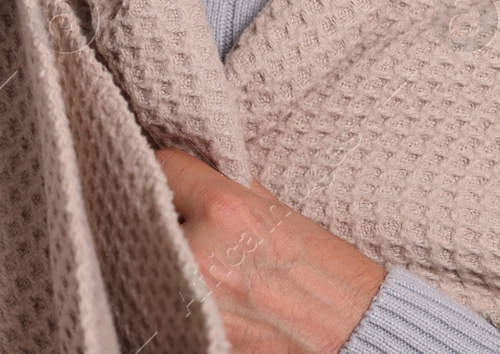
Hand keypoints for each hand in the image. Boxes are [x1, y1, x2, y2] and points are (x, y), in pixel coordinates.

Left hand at [156, 148, 386, 352]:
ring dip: (165, 253)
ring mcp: (190, 299)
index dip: (174, 170)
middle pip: (148, 213)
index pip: (165, 166)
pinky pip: (161, 298)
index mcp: (226, 211)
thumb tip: (197, 171)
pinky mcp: (190, 332)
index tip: (178, 177)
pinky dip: (172, 289)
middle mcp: (199, 253)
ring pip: (150, 257)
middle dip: (167, 214)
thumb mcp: (281, 212)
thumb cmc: (328, 274)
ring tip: (197, 256)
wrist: (351, 333)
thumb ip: (231, 188)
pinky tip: (198, 288)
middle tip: (186, 218)